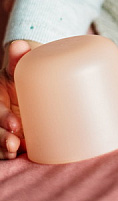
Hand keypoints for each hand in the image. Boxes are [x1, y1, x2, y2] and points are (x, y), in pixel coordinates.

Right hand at [0, 40, 31, 159]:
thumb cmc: (23, 72)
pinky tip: (22, 156)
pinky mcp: (14, 136)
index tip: (15, 124)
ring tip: (16, 152)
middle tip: (15, 144)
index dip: (3, 118)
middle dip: (1, 139)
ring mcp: (4, 127)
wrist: (31, 81)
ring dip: (4, 150)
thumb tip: (19, 44)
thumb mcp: (19, 64)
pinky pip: (8, 148)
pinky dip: (11, 153)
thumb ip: (18, 56)